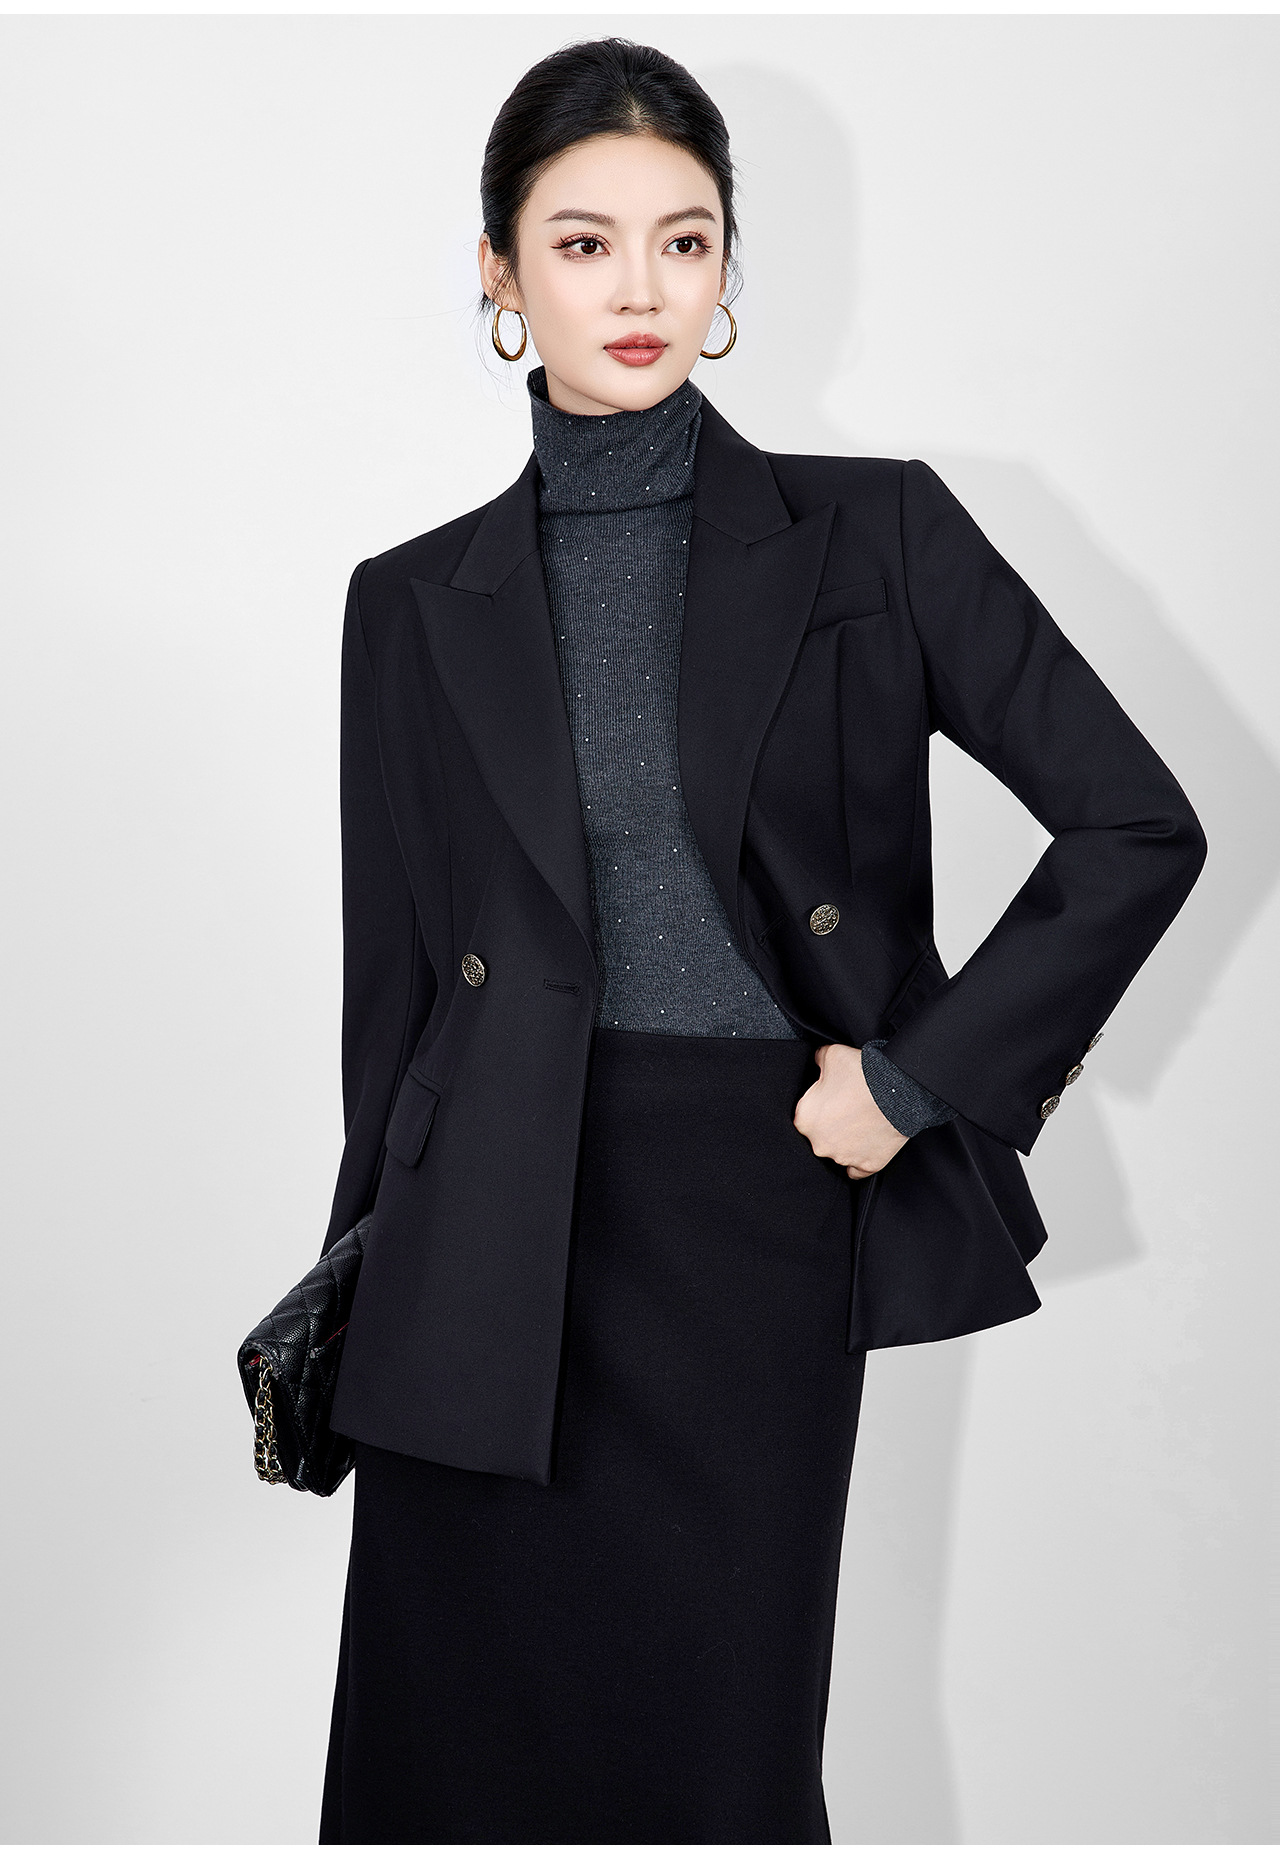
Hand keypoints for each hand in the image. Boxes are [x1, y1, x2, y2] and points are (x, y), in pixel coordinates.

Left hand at [793, 1043, 909, 1179]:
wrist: (898, 1089)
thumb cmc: (864, 1075)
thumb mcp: (831, 1054)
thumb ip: (817, 1060)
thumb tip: (817, 1060)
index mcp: (805, 1119)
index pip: (806, 1115)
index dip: (820, 1104)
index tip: (831, 1098)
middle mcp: (819, 1144)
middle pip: (821, 1136)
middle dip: (831, 1124)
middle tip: (847, 1108)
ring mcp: (844, 1157)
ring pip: (839, 1152)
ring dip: (847, 1139)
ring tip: (862, 1120)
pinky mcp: (867, 1165)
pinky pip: (858, 1170)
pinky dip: (860, 1160)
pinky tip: (865, 1145)